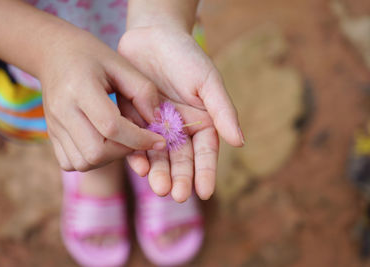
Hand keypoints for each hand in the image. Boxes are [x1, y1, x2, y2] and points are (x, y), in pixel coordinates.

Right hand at [40, 28, 165, 170]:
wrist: (54, 53)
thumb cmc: (92, 56)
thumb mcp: (122, 64)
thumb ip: (143, 91)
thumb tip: (156, 122)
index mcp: (79, 88)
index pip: (111, 127)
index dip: (140, 139)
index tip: (159, 140)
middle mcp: (62, 111)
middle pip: (96, 152)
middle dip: (124, 151)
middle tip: (137, 138)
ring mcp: (53, 126)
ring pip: (83, 162)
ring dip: (109, 158)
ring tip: (120, 139)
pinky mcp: (52, 135)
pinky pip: (70, 163)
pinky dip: (92, 161)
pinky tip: (103, 143)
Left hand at [118, 26, 243, 201]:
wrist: (152, 35)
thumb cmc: (186, 56)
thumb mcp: (208, 81)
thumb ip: (223, 111)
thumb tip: (240, 142)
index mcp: (202, 123)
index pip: (206, 154)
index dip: (206, 173)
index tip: (205, 192)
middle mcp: (179, 130)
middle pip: (181, 160)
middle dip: (179, 178)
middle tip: (176, 194)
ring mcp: (155, 127)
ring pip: (158, 156)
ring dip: (159, 173)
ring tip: (158, 187)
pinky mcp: (133, 120)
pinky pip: (134, 142)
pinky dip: (137, 155)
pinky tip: (139, 167)